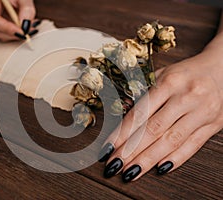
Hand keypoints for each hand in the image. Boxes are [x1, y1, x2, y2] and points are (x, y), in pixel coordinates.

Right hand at [0, 0, 35, 41]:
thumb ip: (26, 9)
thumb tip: (25, 26)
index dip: (8, 29)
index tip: (22, 32)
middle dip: (16, 34)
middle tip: (32, 30)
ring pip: (2, 35)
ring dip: (18, 34)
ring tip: (32, 26)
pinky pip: (7, 33)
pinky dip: (18, 33)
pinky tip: (27, 27)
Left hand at [99, 23, 222, 181]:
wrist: (222, 68)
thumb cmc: (186, 73)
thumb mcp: (162, 74)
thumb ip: (144, 94)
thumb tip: (123, 114)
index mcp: (170, 82)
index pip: (142, 112)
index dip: (123, 132)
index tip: (109, 147)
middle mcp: (187, 97)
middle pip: (154, 129)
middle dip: (132, 150)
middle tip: (115, 164)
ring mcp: (202, 112)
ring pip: (172, 141)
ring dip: (149, 159)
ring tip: (131, 171)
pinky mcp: (214, 125)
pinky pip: (193, 145)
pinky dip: (176, 159)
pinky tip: (160, 168)